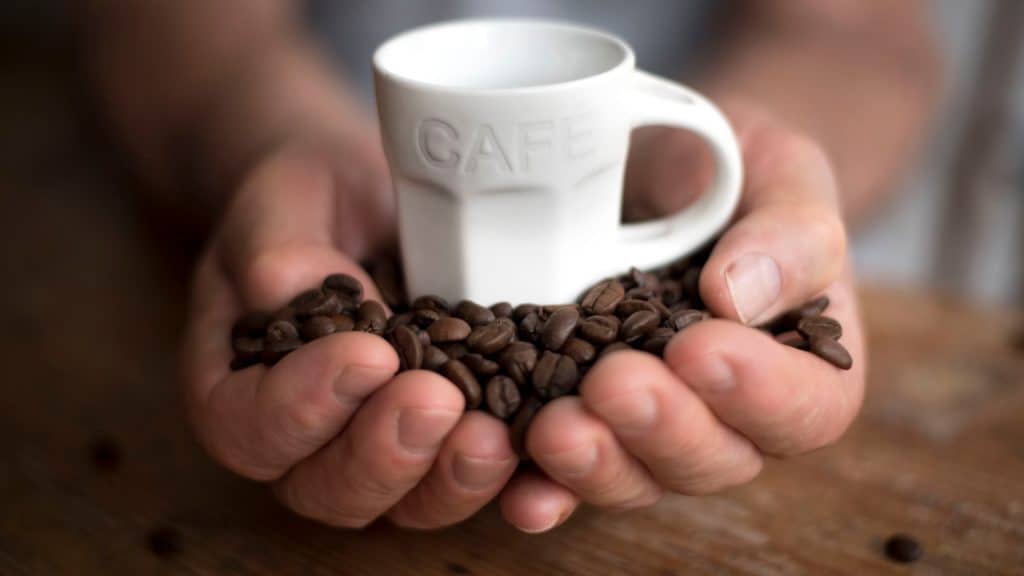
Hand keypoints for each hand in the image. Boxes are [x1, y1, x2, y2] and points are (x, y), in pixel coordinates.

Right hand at [182, 138, 517, 528]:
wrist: (371, 200)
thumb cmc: (311, 200)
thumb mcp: (281, 206)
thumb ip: (276, 251)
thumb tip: (297, 289)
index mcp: (240, 391)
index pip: (252, 427)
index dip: (304, 407)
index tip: (366, 354)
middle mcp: (309, 442)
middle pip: (333, 487)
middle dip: (386, 450)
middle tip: (434, 399)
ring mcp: (385, 450)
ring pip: (411, 501)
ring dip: (452, 476)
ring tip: (492, 433)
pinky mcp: (453, 442)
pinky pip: (478, 476)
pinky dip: (514, 474)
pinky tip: (541, 442)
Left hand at [498, 103, 866, 531]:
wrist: (661, 177)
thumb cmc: (737, 177)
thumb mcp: (784, 178)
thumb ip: (789, 237)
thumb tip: (738, 296)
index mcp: (800, 371)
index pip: (801, 408)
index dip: (758, 394)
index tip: (702, 348)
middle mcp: (728, 418)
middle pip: (710, 458)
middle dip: (660, 428)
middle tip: (616, 384)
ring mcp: (650, 428)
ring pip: (634, 475)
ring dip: (595, 462)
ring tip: (555, 429)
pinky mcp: (584, 421)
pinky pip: (563, 472)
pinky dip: (540, 486)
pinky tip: (513, 492)